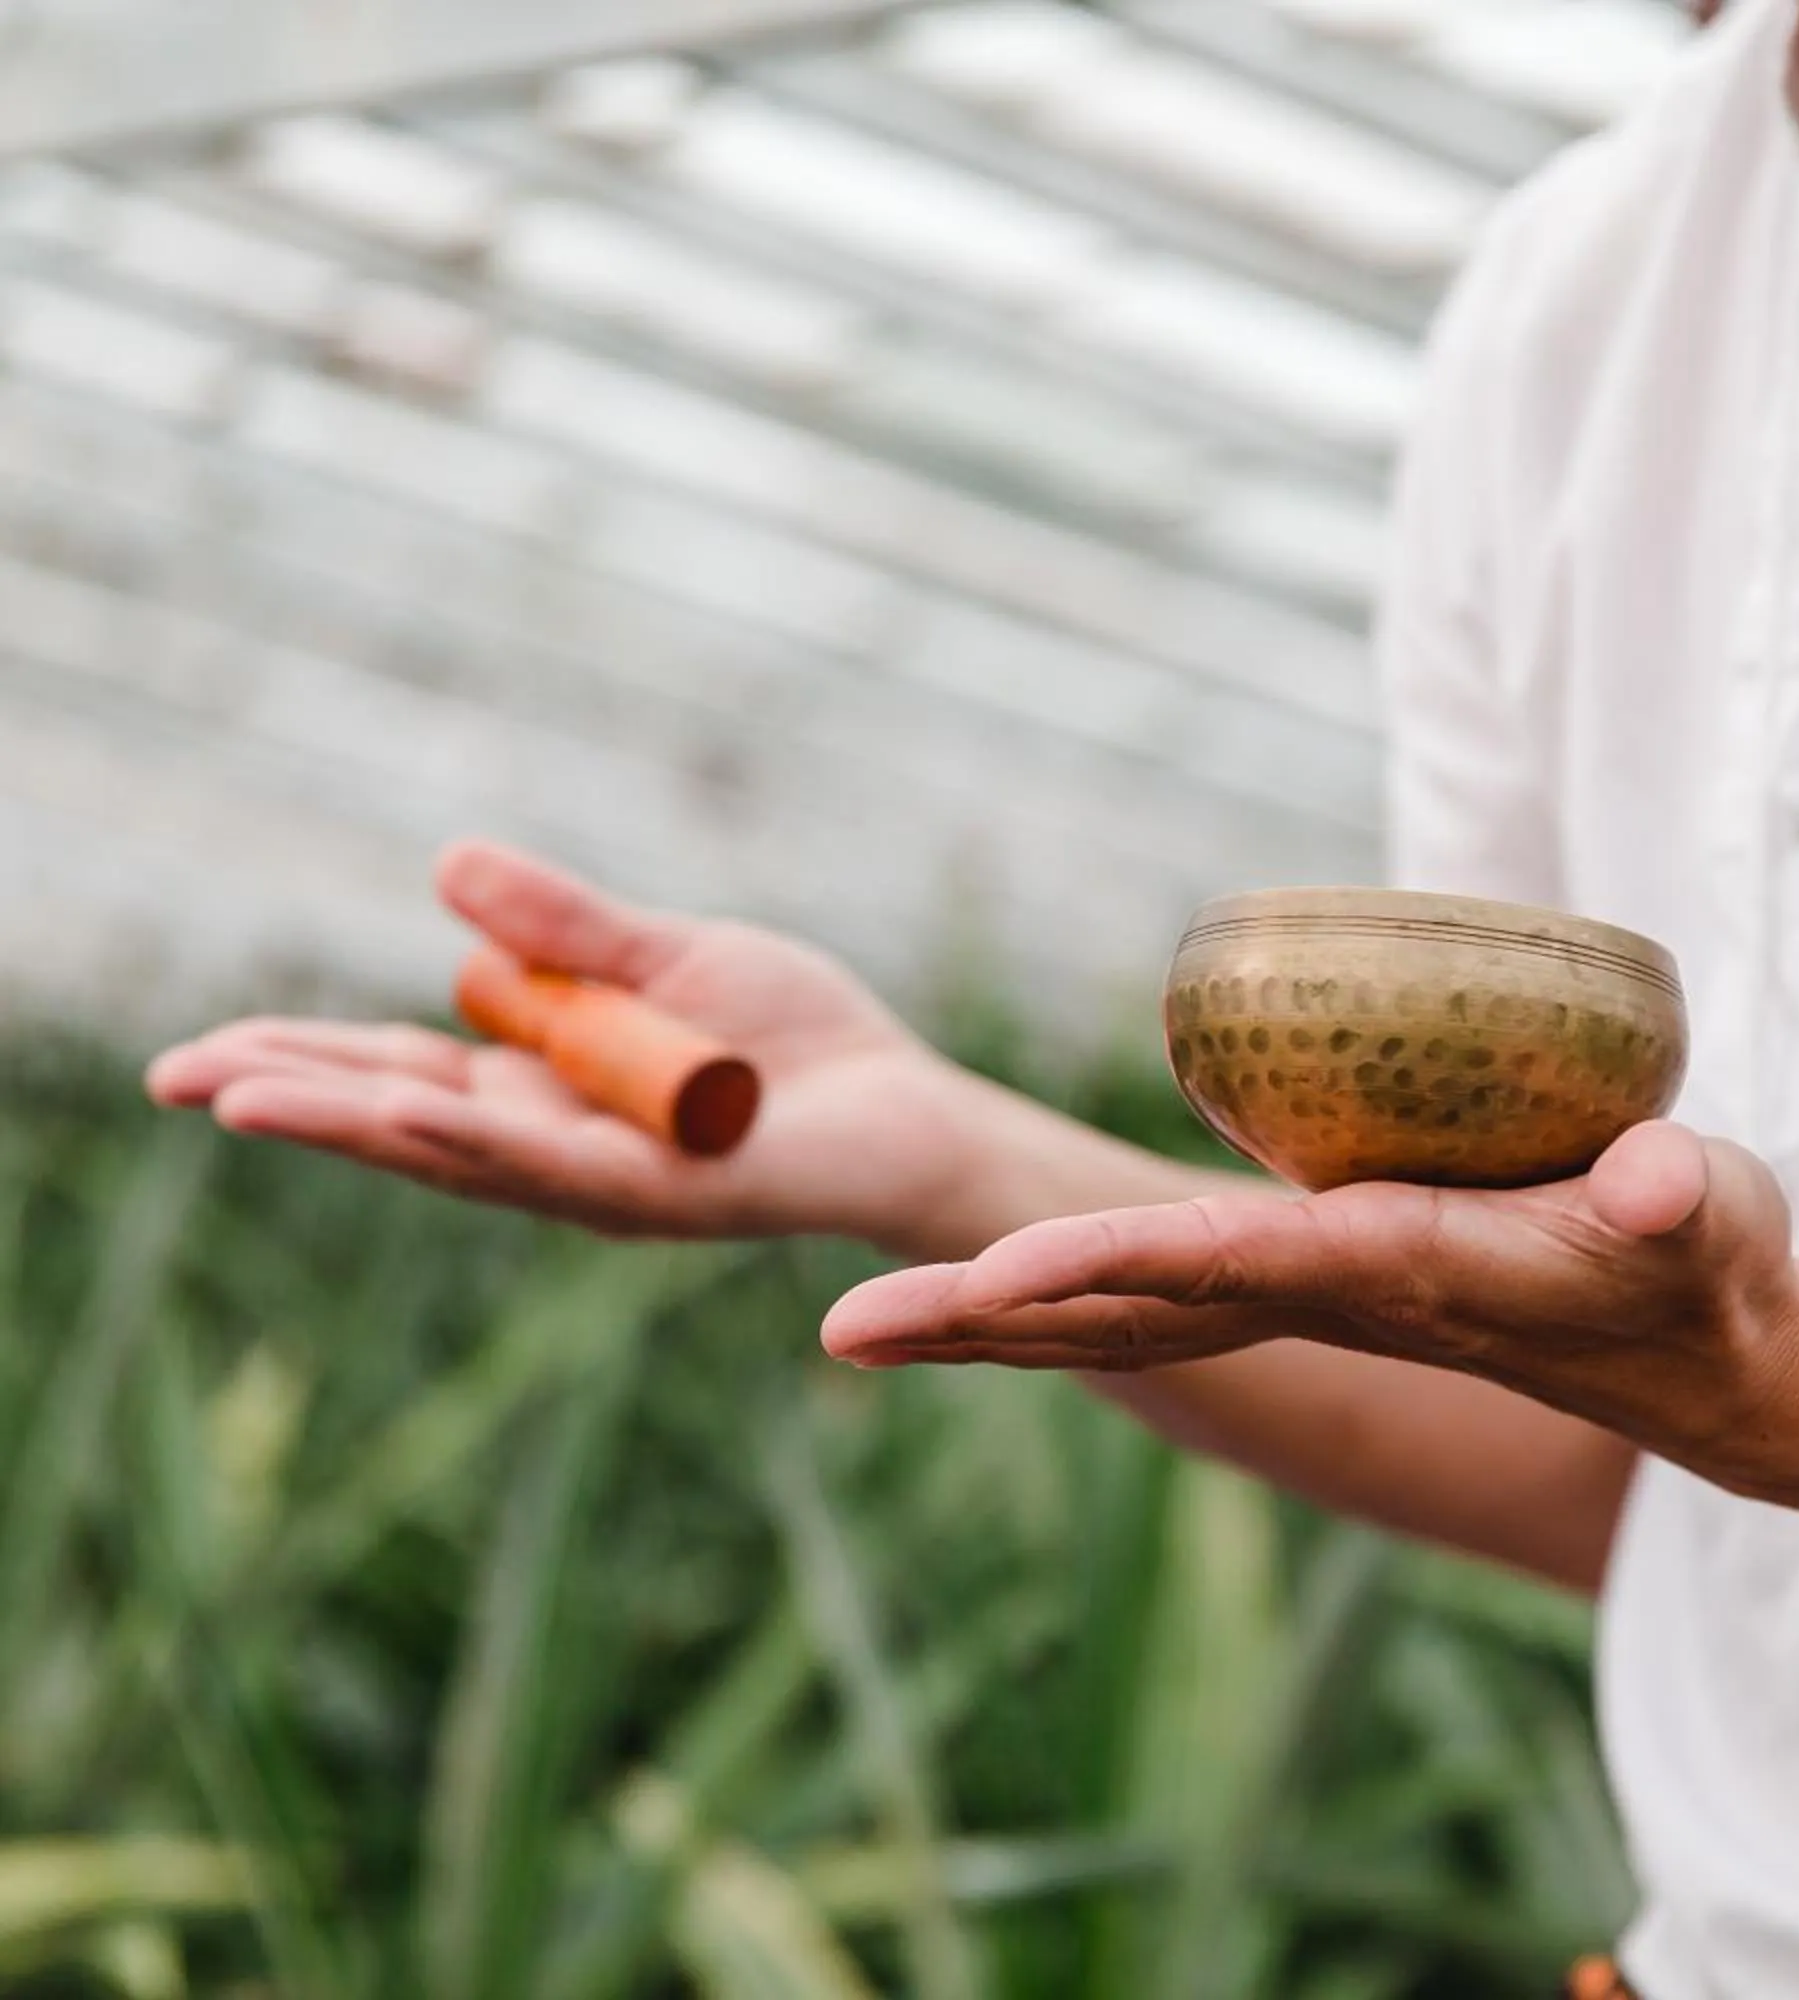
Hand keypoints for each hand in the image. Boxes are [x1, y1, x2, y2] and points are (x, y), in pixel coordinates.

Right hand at [147, 841, 986, 1246]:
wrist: (907, 1107)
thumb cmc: (798, 1044)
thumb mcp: (665, 959)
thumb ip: (565, 926)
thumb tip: (445, 870)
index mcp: (545, 1096)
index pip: (400, 1080)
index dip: (304, 1065)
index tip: (204, 1053)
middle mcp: (555, 1149)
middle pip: (398, 1123)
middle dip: (288, 1098)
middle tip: (171, 1077)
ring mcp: (601, 1181)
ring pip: (452, 1153)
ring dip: (348, 1123)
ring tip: (240, 1100)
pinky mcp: (662, 1195)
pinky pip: (554, 1167)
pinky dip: (474, 1137)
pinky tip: (404, 1114)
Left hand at [818, 1121, 1798, 1478]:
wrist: (1703, 1360)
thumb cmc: (1705, 1268)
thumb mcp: (1709, 1217)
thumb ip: (1682, 1195)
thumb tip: (1657, 1182)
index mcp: (1403, 1269)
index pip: (1237, 1260)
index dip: (1120, 1256)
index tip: (1004, 1266)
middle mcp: (1332, 1295)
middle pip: (1132, 1308)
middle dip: (993, 1322)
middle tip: (843, 1333)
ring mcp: (1314, 1299)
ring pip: (1125, 1312)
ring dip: (992, 1326)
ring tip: (855, 1333)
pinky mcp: (1320, 1282)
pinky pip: (1161, 1295)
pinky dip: (1061, 1297)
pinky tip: (983, 1301)